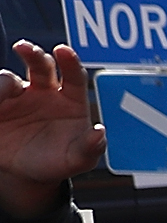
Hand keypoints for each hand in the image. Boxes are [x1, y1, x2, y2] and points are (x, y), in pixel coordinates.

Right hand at [0, 42, 106, 212]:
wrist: (27, 174)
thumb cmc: (58, 161)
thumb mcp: (77, 160)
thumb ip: (90, 148)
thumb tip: (100, 133)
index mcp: (71, 99)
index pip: (74, 75)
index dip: (70, 61)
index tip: (63, 50)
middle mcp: (44, 90)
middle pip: (40, 65)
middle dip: (32, 54)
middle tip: (23, 48)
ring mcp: (18, 95)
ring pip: (8, 80)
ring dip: (4, 84)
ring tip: (2, 96)